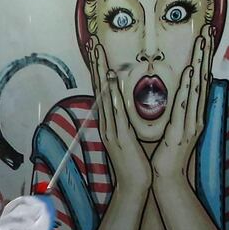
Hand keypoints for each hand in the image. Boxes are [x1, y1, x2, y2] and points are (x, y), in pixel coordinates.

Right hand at [88, 37, 151, 195]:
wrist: (134, 186)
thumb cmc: (135, 162)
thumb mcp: (130, 136)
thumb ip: (126, 120)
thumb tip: (128, 105)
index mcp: (111, 122)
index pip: (103, 91)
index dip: (100, 69)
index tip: (99, 51)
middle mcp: (107, 122)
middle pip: (99, 88)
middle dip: (96, 65)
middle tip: (93, 43)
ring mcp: (111, 129)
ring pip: (104, 95)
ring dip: (101, 72)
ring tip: (98, 53)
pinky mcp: (120, 136)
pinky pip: (115, 111)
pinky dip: (111, 95)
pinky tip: (110, 80)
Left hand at [151, 24, 214, 182]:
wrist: (167, 178)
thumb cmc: (167, 153)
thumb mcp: (174, 126)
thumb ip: (177, 109)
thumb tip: (176, 93)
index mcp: (193, 113)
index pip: (200, 80)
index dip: (203, 57)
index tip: (204, 37)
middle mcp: (196, 115)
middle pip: (204, 78)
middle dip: (206, 53)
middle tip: (209, 30)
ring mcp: (191, 122)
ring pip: (197, 87)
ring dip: (200, 63)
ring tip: (203, 43)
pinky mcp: (182, 131)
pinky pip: (185, 106)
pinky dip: (189, 89)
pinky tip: (191, 74)